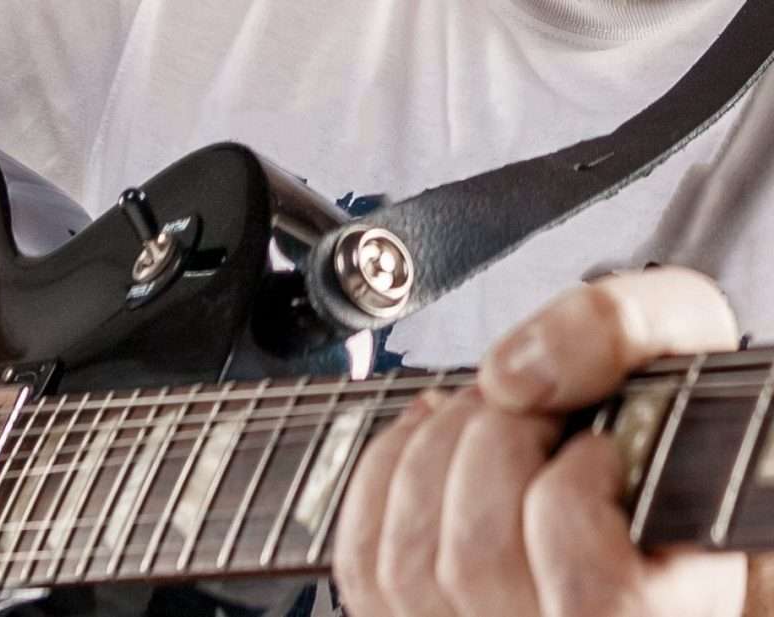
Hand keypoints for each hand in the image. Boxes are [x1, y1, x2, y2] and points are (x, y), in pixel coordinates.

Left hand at [333, 267, 746, 616]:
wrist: (640, 514)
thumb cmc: (670, 448)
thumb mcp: (686, 360)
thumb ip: (621, 329)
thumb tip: (509, 378)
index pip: (591, 588)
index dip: (579, 482)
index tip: (600, 445)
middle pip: (478, 557)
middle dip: (494, 440)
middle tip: (531, 410)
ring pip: (410, 564)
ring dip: (434, 449)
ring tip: (483, 420)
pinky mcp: (409, 615)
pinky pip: (363, 561)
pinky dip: (383, 472)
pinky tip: (427, 437)